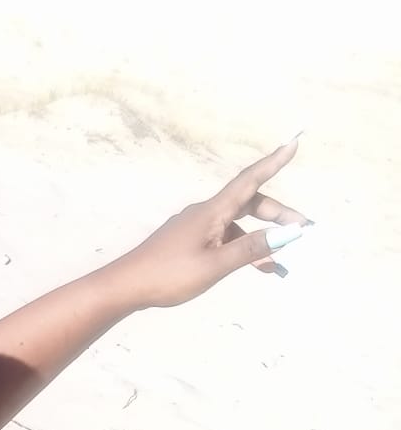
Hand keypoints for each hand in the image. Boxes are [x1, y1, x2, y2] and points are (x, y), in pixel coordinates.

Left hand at [115, 139, 311, 308]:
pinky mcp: (189, 241)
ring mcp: (196, 227)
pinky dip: (243, 250)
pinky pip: (224, 239)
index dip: (274, 162)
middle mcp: (205, 213)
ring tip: (281, 264)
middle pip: (250, 204)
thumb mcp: (215, 265)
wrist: (125, 286)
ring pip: (238, 225)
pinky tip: (256, 269)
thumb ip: (251, 249)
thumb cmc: (168, 275)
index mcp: (212, 212)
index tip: (294, 143)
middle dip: (279, 215)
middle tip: (304, 230)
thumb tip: (286, 234)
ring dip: (262, 240)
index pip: (250, 180)